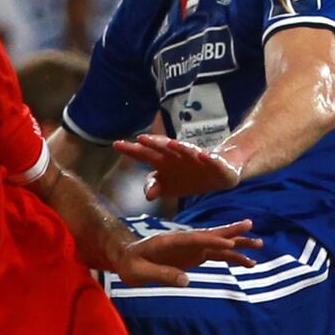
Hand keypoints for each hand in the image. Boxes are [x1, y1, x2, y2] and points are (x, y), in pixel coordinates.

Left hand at [112, 219, 261, 286]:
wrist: (126, 259)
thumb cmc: (129, 264)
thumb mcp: (138, 272)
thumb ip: (160, 274)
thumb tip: (186, 281)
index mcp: (169, 241)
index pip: (194, 239)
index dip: (211, 241)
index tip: (228, 244)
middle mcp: (183, 241)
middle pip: (210, 235)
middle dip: (231, 232)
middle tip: (251, 226)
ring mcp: (190, 248)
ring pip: (218, 245)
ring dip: (237, 245)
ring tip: (259, 245)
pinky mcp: (194, 256)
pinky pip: (216, 256)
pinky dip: (232, 258)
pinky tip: (248, 262)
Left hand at [114, 135, 241, 199]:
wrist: (219, 172)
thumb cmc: (187, 176)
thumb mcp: (168, 185)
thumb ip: (154, 186)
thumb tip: (148, 195)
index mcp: (163, 161)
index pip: (144, 154)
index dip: (131, 149)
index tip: (116, 144)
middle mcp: (177, 155)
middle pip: (163, 148)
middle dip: (153, 143)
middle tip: (141, 139)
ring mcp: (195, 157)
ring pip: (186, 150)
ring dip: (178, 147)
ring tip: (170, 144)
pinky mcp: (214, 162)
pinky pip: (211, 160)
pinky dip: (208, 158)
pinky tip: (203, 156)